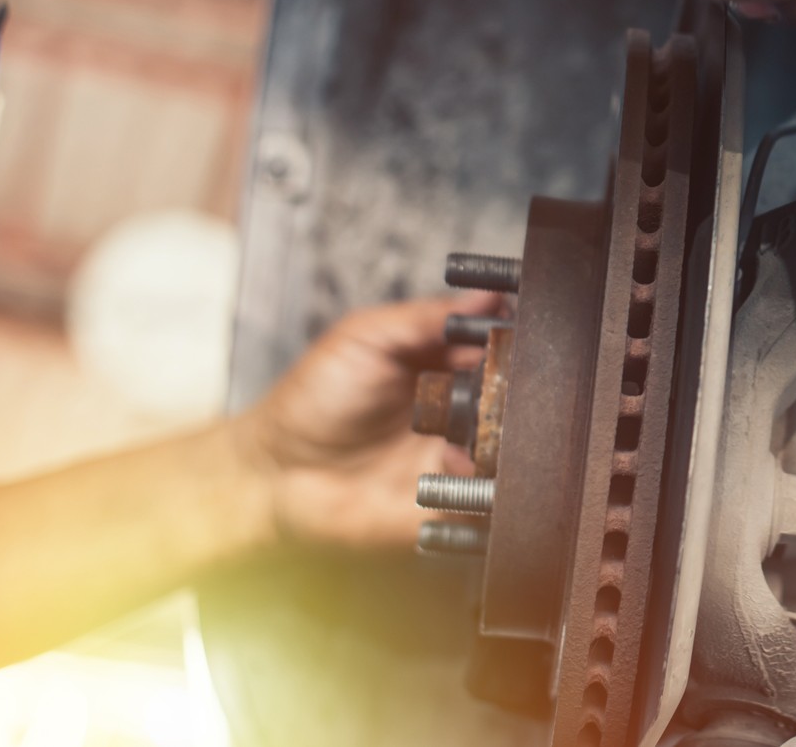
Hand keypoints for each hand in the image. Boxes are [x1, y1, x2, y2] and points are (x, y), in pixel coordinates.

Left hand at [232, 294, 496, 550]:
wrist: (276, 476)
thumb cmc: (311, 401)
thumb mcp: (364, 338)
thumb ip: (424, 317)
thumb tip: (487, 295)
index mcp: (442, 364)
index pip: (497, 346)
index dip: (512, 341)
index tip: (520, 336)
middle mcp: (459, 408)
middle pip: (513, 395)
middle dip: (516, 389)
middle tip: (507, 384)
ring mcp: (458, 454)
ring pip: (511, 443)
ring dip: (505, 433)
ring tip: (482, 423)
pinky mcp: (453, 499)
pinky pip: (491, 493)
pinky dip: (485, 478)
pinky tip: (454, 460)